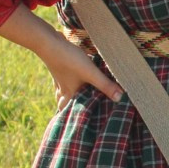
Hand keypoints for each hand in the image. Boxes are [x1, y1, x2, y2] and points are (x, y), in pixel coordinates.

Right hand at [0, 7, 122, 108]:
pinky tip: (71, 78)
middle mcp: (63, 88)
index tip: (77, 126)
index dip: (70, 119)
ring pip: (61, 91)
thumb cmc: (69, 59)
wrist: (48, 41)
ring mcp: (59, 77)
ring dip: (66, 96)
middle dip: (68, 109)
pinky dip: (65, 82)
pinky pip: (62, 79)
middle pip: (63, 103)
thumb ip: (105, 85)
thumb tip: (120, 99)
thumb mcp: (91, 72)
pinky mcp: (58, 66)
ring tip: (74, 99)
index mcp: (70, 94)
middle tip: (75, 114)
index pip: (68, 112)